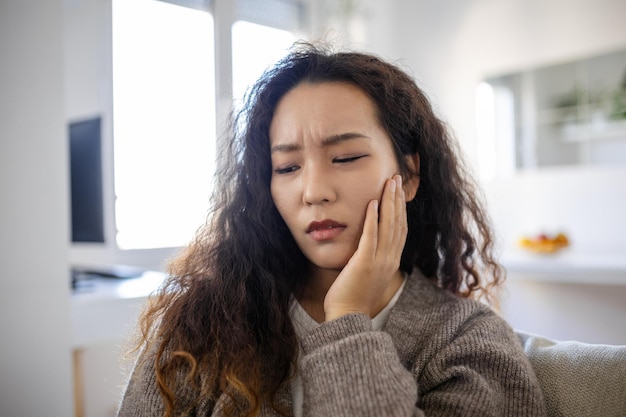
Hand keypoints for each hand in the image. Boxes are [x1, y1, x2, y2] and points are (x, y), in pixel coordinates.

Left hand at [324, 175, 407, 320]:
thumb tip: (367, 244)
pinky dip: (373, 218)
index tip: (398, 191)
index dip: (401, 209)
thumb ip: (371, 258)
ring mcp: (379, 261)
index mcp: (391, 262)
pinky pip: (371, 236)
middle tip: (396, 178)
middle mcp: (390, 260)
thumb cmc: (353, 297)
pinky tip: (372, 202)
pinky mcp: (365, 263)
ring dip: (389, 202)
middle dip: (397, 199)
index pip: (401, 230)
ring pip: (388, 226)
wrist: (348, 317)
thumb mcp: (368, 274)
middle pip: (398, 223)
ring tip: (388, 183)